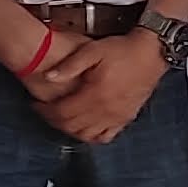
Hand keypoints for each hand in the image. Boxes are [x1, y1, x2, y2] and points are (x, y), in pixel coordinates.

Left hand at [31, 27, 165, 144]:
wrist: (151, 53)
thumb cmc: (123, 50)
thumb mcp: (93, 50)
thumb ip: (70, 65)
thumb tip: (48, 77)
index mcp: (95, 94)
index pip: (62, 112)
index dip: (45, 111)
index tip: (36, 105)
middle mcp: (106, 110)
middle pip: (71, 126)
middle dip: (53, 120)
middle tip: (44, 111)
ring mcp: (117, 117)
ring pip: (86, 135)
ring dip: (69, 130)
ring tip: (61, 118)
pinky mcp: (125, 118)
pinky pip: (105, 137)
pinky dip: (91, 136)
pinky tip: (85, 128)